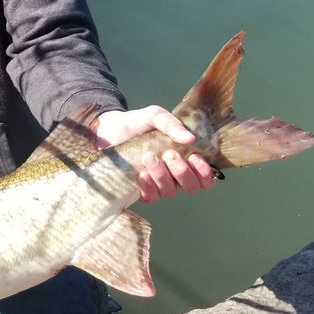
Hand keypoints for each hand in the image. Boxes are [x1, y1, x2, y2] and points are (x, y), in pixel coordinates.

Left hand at [94, 106, 219, 203]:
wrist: (107, 130)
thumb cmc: (136, 123)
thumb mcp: (154, 116)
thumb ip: (171, 124)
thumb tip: (190, 139)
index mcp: (185, 158)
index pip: (206, 176)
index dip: (205, 172)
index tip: (194, 157)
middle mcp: (175, 174)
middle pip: (191, 186)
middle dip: (182, 172)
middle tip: (169, 154)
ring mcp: (157, 183)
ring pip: (170, 192)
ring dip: (163, 176)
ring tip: (149, 157)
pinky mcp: (140, 189)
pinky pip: (151, 197)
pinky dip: (148, 187)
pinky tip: (141, 174)